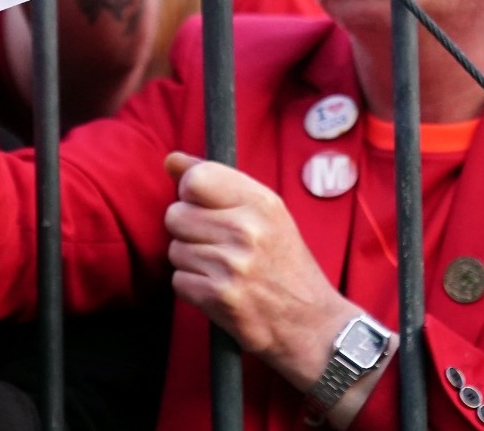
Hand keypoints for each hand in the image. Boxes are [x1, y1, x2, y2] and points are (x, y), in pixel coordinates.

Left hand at [163, 152, 359, 390]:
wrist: (312, 324)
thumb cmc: (286, 265)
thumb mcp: (266, 214)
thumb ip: (218, 182)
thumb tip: (171, 159)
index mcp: (261, 202)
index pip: (196, 178)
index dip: (191, 193)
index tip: (204, 206)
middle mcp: (246, 229)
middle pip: (176, 215)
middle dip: (188, 230)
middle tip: (217, 244)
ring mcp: (232, 265)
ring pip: (175, 250)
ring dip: (191, 262)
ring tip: (222, 270)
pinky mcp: (219, 297)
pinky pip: (178, 281)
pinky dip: (193, 288)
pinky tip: (219, 291)